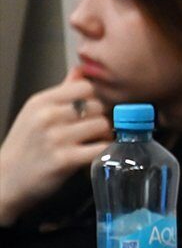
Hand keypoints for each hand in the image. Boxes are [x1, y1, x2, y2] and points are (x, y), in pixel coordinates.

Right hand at [0, 69, 111, 225]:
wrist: (6, 179)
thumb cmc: (26, 144)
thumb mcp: (36, 112)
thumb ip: (62, 91)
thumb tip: (81, 69)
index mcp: (41, 101)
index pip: (85, 86)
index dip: (94, 98)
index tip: (91, 110)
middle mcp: (47, 116)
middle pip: (98, 106)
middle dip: (101, 118)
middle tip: (95, 130)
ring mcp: (56, 138)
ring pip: (102, 125)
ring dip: (105, 135)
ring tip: (95, 142)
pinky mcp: (65, 160)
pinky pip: (101, 148)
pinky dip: (105, 151)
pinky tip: (95, 154)